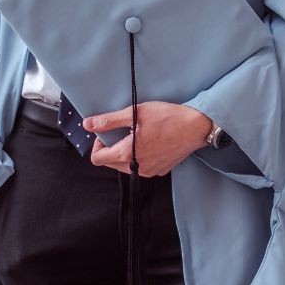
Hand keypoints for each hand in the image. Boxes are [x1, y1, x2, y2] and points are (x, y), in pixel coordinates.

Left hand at [85, 101, 213, 176]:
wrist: (196, 126)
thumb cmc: (167, 117)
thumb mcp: (135, 113)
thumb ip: (109, 121)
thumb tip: (87, 124)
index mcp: (128, 155)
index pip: (97, 159)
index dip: (97, 144)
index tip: (106, 132)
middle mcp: (138, 168)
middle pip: (110, 163)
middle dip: (110, 147)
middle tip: (122, 130)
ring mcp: (150, 172)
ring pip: (125, 166)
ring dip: (124, 152)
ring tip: (137, 134)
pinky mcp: (161, 171)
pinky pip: (141, 167)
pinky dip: (139, 156)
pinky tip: (150, 141)